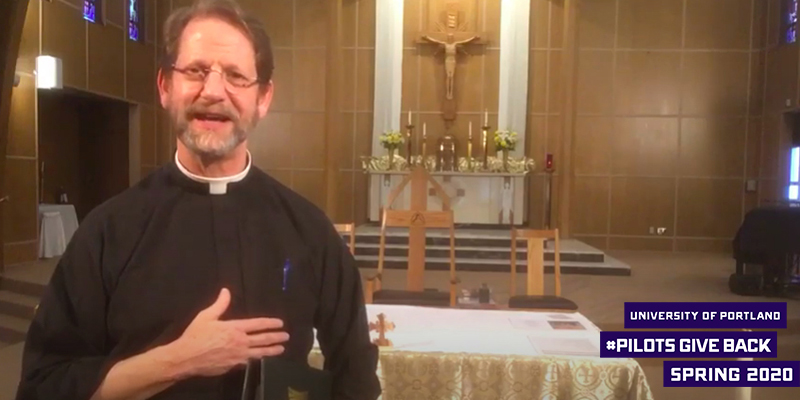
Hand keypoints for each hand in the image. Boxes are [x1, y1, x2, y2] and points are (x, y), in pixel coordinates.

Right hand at [169, 288, 288, 377]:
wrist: (186, 358)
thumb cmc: (195, 336)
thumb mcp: (206, 316)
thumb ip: (219, 304)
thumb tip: (226, 291)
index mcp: (235, 328)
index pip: (258, 324)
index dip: (271, 323)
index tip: (280, 323)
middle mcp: (240, 342)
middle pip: (263, 339)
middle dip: (276, 337)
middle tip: (286, 337)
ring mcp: (238, 356)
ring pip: (259, 353)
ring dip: (271, 350)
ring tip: (281, 349)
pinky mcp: (233, 366)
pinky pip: (247, 362)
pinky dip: (255, 359)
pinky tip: (259, 358)